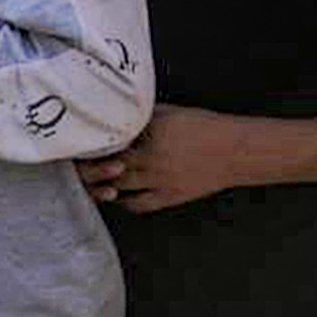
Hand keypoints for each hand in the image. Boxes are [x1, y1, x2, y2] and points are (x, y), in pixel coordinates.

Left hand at [77, 104, 242, 213]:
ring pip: (117, 186)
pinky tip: (117, 195)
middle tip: (80, 162)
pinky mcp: (168, 197)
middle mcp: (151, 156)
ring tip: (96, 178)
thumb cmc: (208, 127)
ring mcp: (158, 179)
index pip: (112, 139)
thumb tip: (124, 114)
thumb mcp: (175, 112)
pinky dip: (122, 201)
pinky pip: (136, 204)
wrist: (236, 151)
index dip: (94, 142)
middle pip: (108, 164)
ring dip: (102, 183)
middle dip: (91, 164)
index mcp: (152, 132)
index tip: (83, 140)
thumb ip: (146, 115)